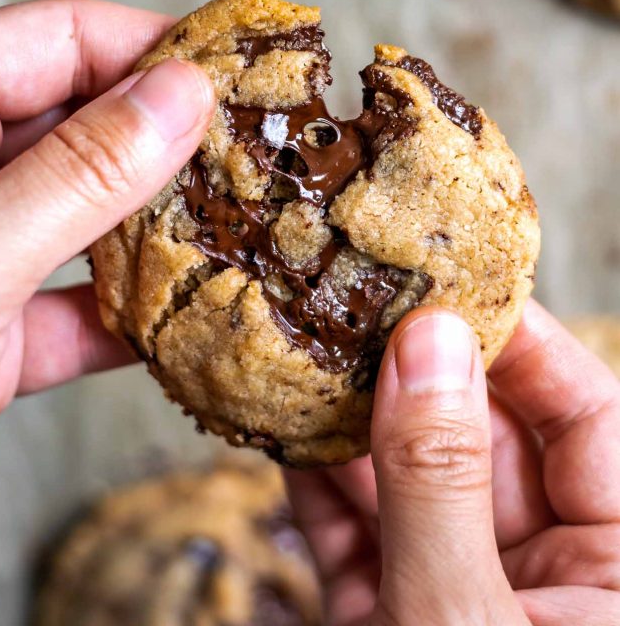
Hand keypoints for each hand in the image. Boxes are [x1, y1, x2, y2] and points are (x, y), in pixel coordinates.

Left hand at [0, 0, 213, 485]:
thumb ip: (78, 175)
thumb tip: (177, 94)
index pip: (55, 39)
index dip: (147, 48)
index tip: (232, 70)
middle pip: (78, 124)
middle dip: (166, 144)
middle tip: (255, 157)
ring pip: (82, 215)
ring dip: (153, 232)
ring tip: (235, 230)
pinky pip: (69, 304)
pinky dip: (121, 318)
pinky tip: (177, 324)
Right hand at [287, 301, 619, 624]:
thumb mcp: (461, 616)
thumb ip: (442, 479)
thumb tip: (428, 341)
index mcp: (611, 574)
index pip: (588, 422)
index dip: (526, 345)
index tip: (458, 283)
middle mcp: (544, 577)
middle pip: (488, 440)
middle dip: (420, 372)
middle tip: (368, 304)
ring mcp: (459, 598)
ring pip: (413, 482)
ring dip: (355, 420)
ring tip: (315, 346)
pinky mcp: (384, 623)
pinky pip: (355, 534)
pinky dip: (320, 485)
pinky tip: (288, 427)